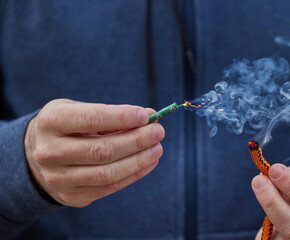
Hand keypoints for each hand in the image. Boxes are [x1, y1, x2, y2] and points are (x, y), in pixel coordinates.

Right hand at [25, 99, 164, 206]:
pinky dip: (133, 175)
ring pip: (107, 173)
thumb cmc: (67, 126)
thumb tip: (149, 116)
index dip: (122, 117)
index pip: (91, 119)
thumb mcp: (80, 110)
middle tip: (158, 132)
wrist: (39, 154)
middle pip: (102, 150)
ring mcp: (59, 178)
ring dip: (139, 160)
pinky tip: (148, 163)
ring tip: (157, 148)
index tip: (146, 115)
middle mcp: (50, 152)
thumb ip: (112, 114)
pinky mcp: (72, 196)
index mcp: (51, 122)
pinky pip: (109, 188)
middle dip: (136, 141)